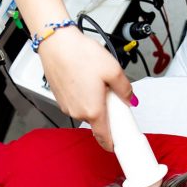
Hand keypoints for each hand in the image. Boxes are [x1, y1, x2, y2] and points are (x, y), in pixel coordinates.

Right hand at [37, 28, 134, 150]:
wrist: (56, 43)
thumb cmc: (80, 55)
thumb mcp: (113, 70)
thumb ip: (125, 89)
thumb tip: (130, 98)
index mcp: (93, 111)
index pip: (104, 137)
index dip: (113, 143)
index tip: (119, 143)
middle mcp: (77, 112)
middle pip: (97, 121)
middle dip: (106, 112)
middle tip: (112, 94)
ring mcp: (67, 106)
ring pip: (86, 110)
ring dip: (94, 102)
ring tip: (96, 81)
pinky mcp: (59, 98)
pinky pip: (76, 102)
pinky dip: (83, 96)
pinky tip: (85, 78)